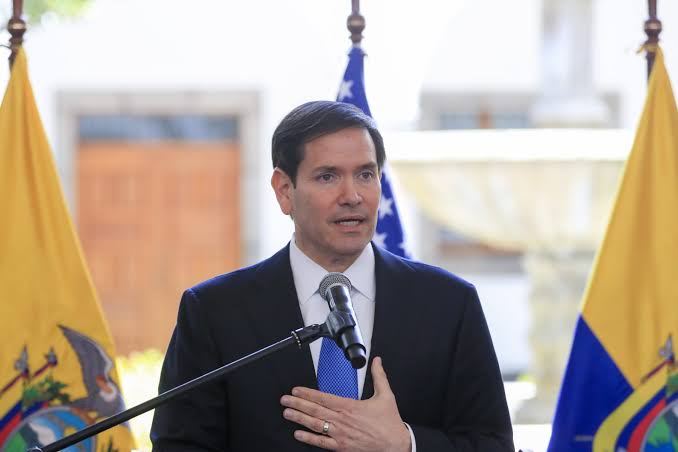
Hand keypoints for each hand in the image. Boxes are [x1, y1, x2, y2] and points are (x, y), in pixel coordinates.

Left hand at [280, 357, 410, 451]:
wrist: (395, 446)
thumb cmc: (390, 423)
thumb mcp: (386, 395)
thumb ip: (379, 376)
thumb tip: (377, 360)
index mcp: (350, 406)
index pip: (323, 398)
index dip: (307, 394)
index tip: (296, 390)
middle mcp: (342, 420)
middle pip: (314, 410)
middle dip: (297, 404)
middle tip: (285, 400)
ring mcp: (340, 435)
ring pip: (315, 425)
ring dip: (299, 418)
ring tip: (287, 413)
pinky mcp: (341, 447)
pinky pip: (321, 442)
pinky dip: (309, 438)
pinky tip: (298, 434)